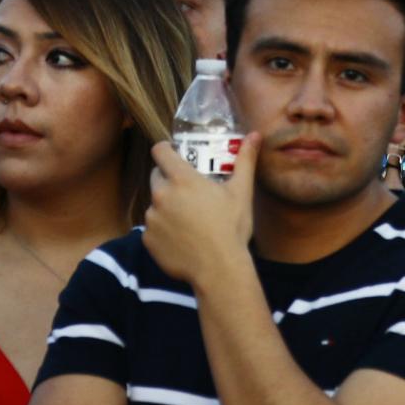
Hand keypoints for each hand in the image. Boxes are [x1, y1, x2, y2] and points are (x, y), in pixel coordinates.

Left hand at [141, 134, 257, 286]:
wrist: (219, 269)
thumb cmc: (231, 229)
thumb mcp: (241, 193)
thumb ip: (245, 161)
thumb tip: (255, 135)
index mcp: (181, 179)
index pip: (160, 151)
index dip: (166, 150)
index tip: (173, 155)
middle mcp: (161, 195)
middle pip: (156, 176)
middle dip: (168, 180)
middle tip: (187, 193)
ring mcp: (152, 218)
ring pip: (155, 205)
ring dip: (166, 208)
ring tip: (187, 222)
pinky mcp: (148, 239)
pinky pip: (152, 229)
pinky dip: (163, 232)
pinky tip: (181, 240)